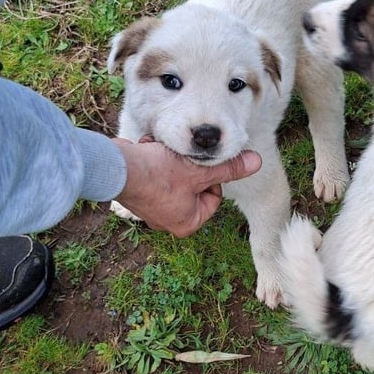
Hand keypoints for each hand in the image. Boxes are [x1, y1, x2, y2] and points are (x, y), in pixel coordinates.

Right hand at [111, 137, 261, 237]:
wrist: (117, 167)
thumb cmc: (159, 174)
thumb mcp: (200, 170)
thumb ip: (229, 168)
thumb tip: (256, 163)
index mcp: (187, 223)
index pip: (214, 199)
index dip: (211, 177)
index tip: (199, 165)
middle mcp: (168, 220)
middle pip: (194, 186)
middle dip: (188, 166)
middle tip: (181, 156)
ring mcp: (152, 208)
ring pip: (175, 177)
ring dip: (172, 160)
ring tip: (163, 152)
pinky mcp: (139, 193)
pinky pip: (157, 175)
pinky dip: (156, 159)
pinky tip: (150, 150)